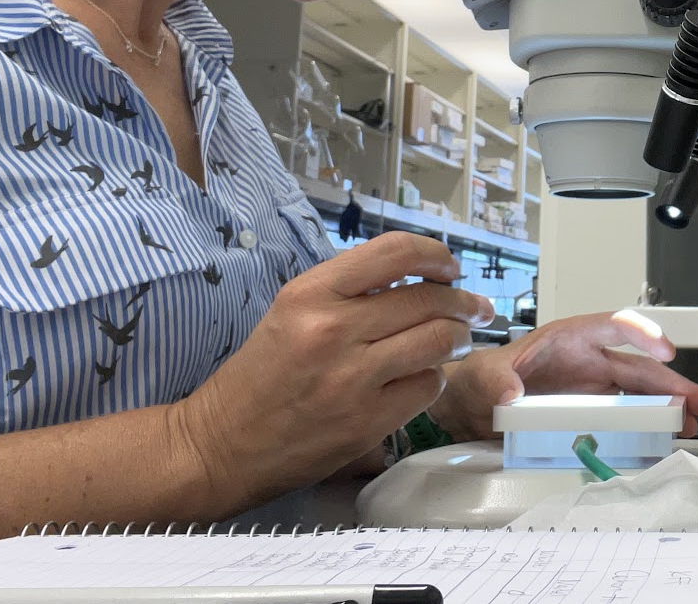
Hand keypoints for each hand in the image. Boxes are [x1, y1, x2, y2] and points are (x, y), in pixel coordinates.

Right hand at [170, 232, 494, 506]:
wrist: (223, 445)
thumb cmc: (260, 375)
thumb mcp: (292, 311)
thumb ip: (350, 291)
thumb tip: (418, 276)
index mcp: (311, 293)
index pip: (395, 253)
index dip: (436, 254)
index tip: (450, 267)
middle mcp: (333, 330)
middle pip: (428, 300)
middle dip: (462, 302)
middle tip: (475, 308)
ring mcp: (353, 379)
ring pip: (438, 342)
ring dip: (458, 338)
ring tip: (457, 339)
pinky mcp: (367, 422)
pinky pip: (427, 387)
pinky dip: (434, 379)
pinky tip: (423, 377)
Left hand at [432, 310, 697, 441]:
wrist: (472, 408)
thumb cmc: (481, 379)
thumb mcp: (482, 375)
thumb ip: (495, 381)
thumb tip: (511, 394)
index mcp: (569, 339)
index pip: (612, 326)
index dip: (641, 333)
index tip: (664, 348)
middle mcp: (588, 362)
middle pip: (638, 367)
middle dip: (671, 383)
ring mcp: (592, 390)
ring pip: (640, 395)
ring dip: (667, 408)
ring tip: (691, 426)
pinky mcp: (590, 416)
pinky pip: (626, 420)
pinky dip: (646, 430)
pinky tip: (663, 442)